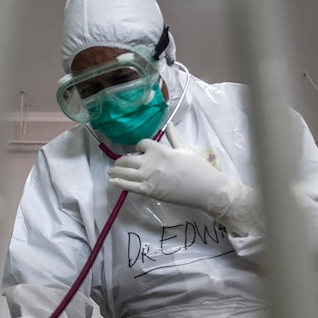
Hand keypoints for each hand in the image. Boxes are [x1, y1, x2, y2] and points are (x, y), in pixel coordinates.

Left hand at [108, 122, 255, 233]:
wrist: (206, 189)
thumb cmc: (198, 168)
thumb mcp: (185, 149)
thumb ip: (174, 137)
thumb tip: (169, 125)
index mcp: (160, 150)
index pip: (141, 144)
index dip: (139, 147)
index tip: (140, 151)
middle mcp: (151, 162)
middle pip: (128, 159)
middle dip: (121, 161)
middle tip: (118, 163)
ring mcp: (149, 177)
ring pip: (125, 172)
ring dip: (116, 171)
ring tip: (111, 171)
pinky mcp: (149, 192)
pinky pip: (129, 186)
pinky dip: (119, 183)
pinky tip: (113, 181)